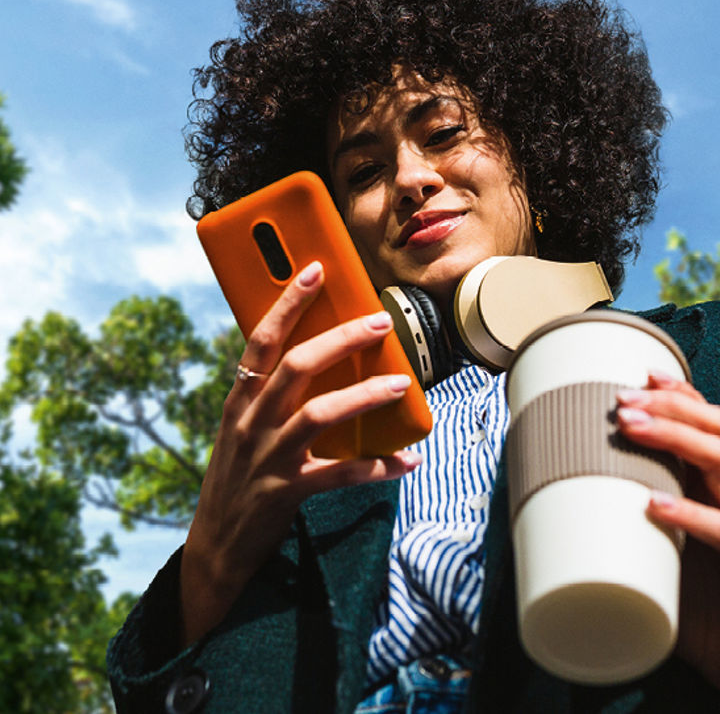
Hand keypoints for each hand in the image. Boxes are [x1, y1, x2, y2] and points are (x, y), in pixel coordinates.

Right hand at [180, 261, 420, 645]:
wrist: (216, 546)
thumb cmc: (240, 477)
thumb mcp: (244, 429)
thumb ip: (272, 396)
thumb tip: (322, 354)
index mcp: (240, 400)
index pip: (262, 340)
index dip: (288, 303)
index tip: (316, 270)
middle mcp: (251, 423)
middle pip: (297, 367)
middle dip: (341, 340)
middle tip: (380, 322)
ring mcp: (269, 457)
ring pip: (319, 414)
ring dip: (364, 395)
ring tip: (402, 384)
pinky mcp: (287, 491)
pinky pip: (341, 475)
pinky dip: (378, 467)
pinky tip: (408, 461)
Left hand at [616, 374, 719, 712]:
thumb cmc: (712, 618)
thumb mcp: (660, 569)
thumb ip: (626, 543)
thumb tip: (554, 529)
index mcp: (714, 497)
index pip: (705, 427)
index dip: (677, 395)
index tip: (635, 374)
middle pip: (715, 430)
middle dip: (669, 405)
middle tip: (622, 399)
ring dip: (675, 438)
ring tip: (632, 428)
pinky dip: (690, 515)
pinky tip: (656, 506)